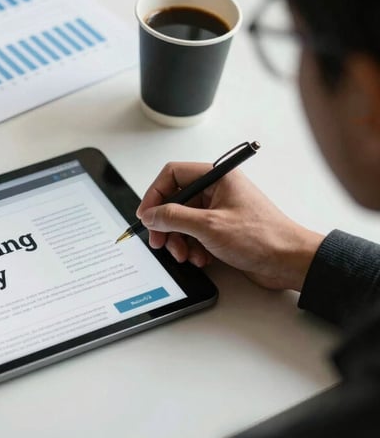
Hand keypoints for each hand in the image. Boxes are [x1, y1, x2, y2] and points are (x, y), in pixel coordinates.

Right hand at [136, 162, 324, 290]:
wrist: (290, 262)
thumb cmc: (263, 237)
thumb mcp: (209, 226)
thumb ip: (173, 218)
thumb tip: (151, 214)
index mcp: (217, 177)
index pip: (173, 175)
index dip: (155, 194)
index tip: (146, 215)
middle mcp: (217, 190)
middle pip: (175, 201)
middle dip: (166, 224)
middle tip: (160, 241)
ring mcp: (219, 210)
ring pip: (182, 220)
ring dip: (179, 240)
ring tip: (185, 254)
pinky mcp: (222, 229)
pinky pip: (195, 234)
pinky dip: (192, 247)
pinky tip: (201, 258)